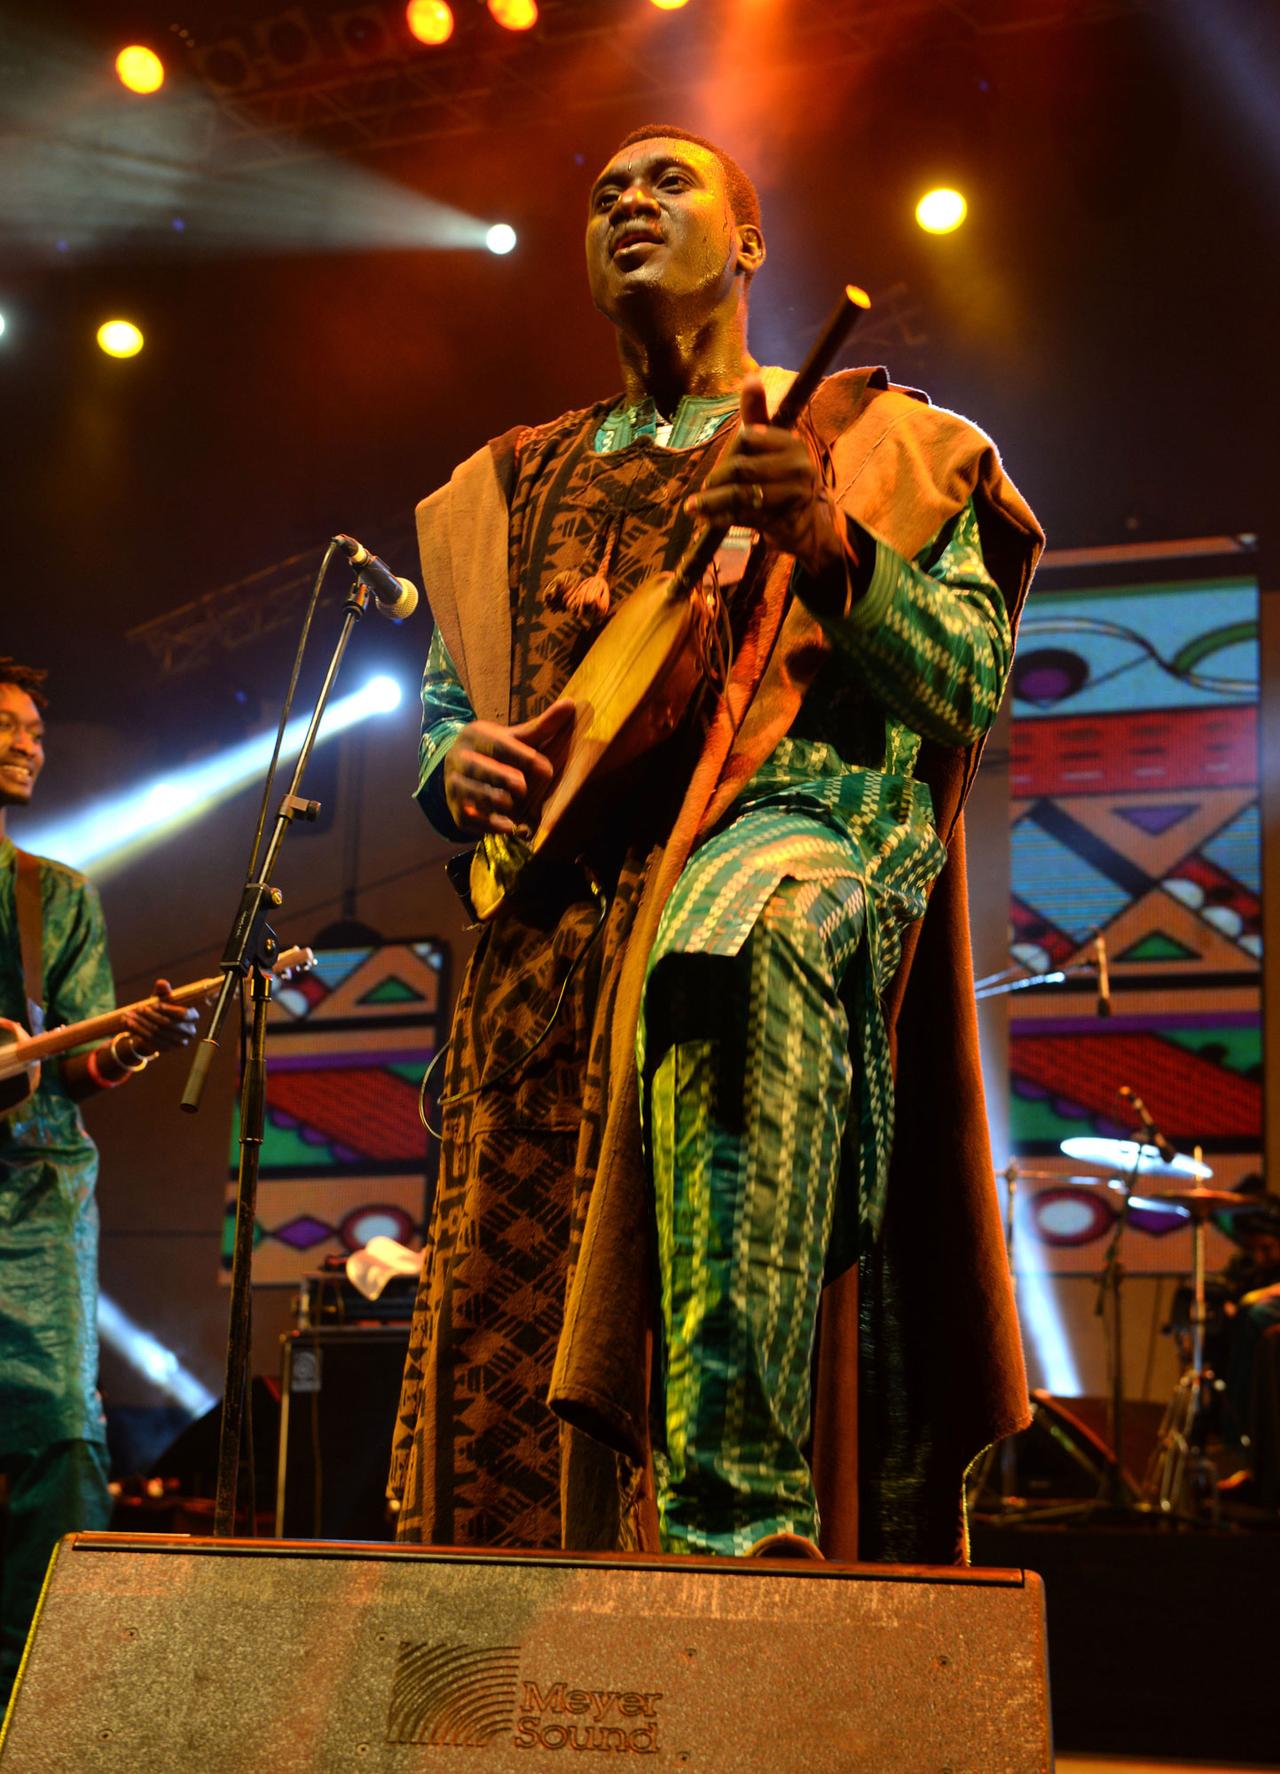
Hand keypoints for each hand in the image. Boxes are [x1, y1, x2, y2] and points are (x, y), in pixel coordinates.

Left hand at [120, 979, 199, 1058]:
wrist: (157, 1028)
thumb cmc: (162, 1009)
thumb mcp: (163, 999)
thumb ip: (163, 991)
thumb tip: (161, 983)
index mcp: (193, 1016)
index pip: (183, 1014)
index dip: (168, 1010)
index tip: (152, 1005)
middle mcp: (189, 1031)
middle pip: (167, 1023)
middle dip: (150, 1015)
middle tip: (137, 1009)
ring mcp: (178, 1042)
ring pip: (157, 1032)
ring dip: (141, 1023)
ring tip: (128, 1015)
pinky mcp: (167, 1049)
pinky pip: (151, 1040)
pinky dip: (138, 1031)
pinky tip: (129, 1024)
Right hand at [443, 700, 573, 837]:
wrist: (461, 771)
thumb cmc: (497, 752)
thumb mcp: (516, 738)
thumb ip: (542, 727)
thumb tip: (570, 705)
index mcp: (476, 736)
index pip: (500, 746)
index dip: (524, 758)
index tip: (547, 771)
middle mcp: (460, 759)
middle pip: (483, 769)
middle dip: (505, 779)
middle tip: (523, 788)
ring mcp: (454, 785)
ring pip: (475, 794)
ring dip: (497, 801)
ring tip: (513, 804)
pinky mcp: (456, 810)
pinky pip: (470, 819)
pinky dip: (490, 824)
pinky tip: (509, 826)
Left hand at [681, 374, 846, 577]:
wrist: (806, 520)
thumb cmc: (781, 475)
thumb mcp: (770, 443)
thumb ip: (757, 414)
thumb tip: (750, 377)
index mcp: (792, 442)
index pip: (747, 437)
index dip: (728, 450)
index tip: (720, 462)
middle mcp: (797, 466)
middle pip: (742, 468)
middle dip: (716, 479)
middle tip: (703, 489)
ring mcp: (792, 495)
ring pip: (740, 494)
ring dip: (711, 502)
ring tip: (692, 507)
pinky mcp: (783, 519)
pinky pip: (743, 516)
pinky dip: (720, 518)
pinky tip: (707, 519)